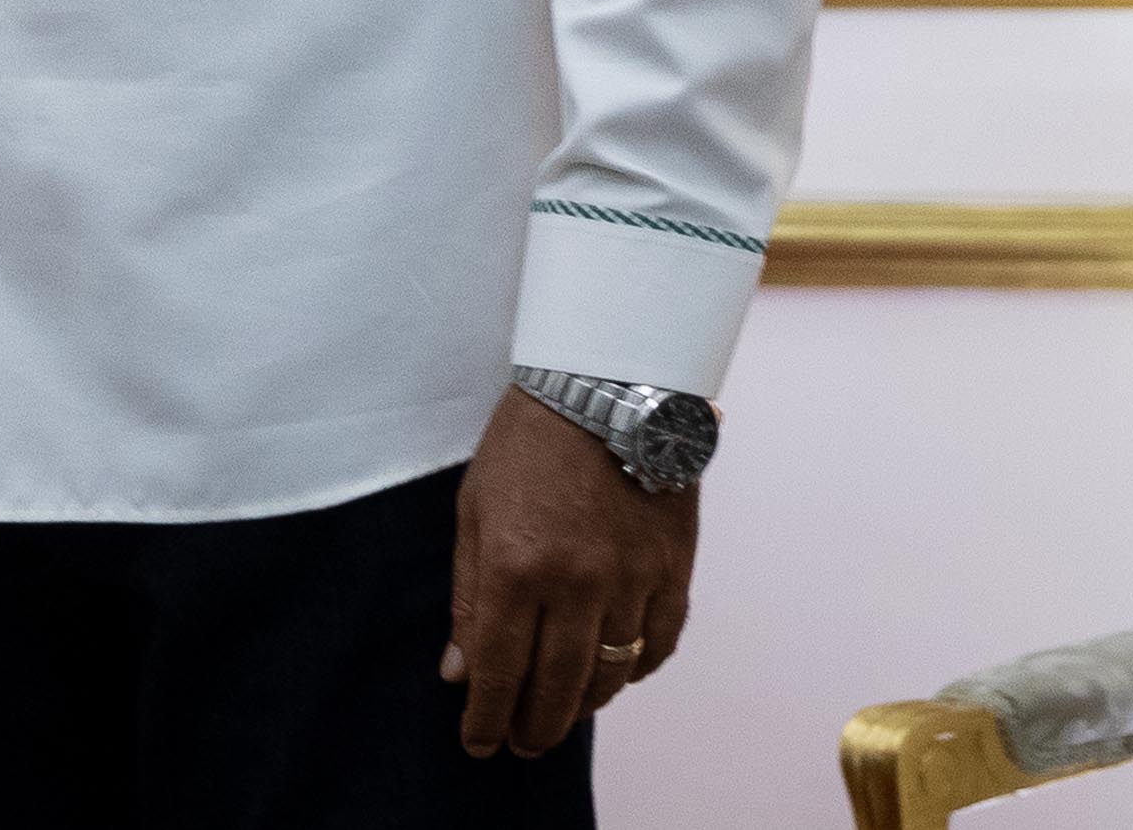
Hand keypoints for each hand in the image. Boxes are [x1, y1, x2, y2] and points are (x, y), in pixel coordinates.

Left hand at [443, 387, 698, 756]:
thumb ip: (470, 598)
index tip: (478, 744)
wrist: (603, 387)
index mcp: (517, 567)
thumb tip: (459, 672)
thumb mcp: (474, 512)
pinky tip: (617, 677)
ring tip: (562, 714)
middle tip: (521, 743)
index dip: (488, 718)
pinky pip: (660, 644)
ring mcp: (632, 580)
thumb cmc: (525, 445)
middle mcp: (578, 584)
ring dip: (585, 706)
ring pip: (612, 676)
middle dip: (535, 726)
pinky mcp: (674, 571)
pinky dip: (638, 671)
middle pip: (559, 687)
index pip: (501, 671)